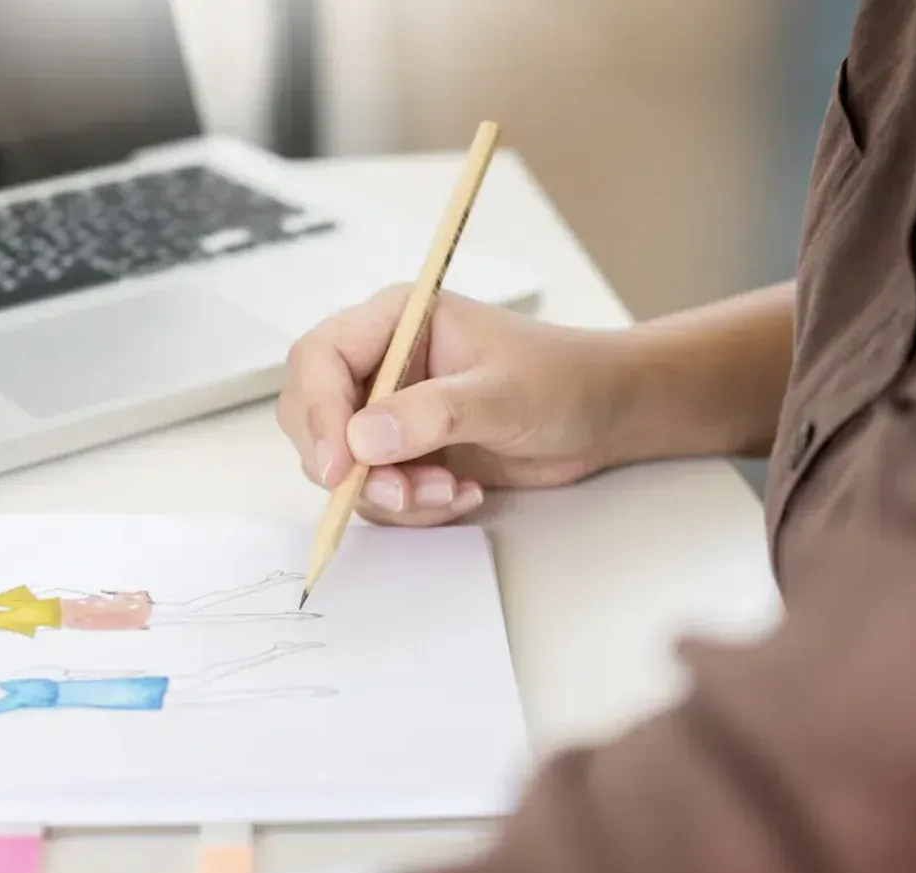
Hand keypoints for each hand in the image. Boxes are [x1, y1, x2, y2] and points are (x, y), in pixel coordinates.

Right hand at [277, 286, 639, 525]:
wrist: (603, 417)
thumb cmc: (562, 381)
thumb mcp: (503, 394)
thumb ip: (433, 413)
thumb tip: (362, 440)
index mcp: (394, 321)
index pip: (318, 359)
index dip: (318, 413)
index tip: (341, 466)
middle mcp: (380, 364)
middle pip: (312, 417)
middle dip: (350, 467)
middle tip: (403, 494)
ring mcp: (389, 412)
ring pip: (343, 466)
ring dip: (391, 495)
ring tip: (453, 492)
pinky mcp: (404, 454)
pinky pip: (376, 493)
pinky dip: (413, 507)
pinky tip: (463, 494)